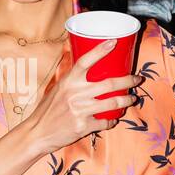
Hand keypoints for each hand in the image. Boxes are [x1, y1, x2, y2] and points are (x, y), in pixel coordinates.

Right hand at [27, 37, 142, 151]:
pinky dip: (111, 121)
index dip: (100, 50)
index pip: (85, 60)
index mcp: (68, 81)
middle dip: (128, 80)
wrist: (37, 133)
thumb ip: (72, 82)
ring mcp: (80, 110)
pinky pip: (105, 122)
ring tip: (132, 98)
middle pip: (109, 83)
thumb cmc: (47, 110)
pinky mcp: (83, 126)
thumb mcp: (57, 90)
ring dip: (126, 100)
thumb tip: (88, 71)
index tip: (114, 42)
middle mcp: (75, 93)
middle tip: (137, 78)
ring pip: (113, 103)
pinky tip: (112, 120)